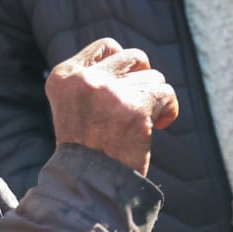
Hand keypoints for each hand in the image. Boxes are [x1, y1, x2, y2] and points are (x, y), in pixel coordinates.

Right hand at [45, 38, 179, 175]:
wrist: (90, 186)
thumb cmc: (87, 147)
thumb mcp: (75, 104)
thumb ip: (95, 78)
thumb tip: (137, 60)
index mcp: (64, 76)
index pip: (107, 46)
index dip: (122, 66)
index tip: (121, 89)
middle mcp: (85, 80)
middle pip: (135, 56)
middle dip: (141, 79)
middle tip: (134, 105)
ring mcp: (110, 92)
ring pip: (154, 77)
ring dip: (153, 99)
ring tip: (138, 124)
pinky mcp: (134, 108)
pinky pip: (167, 93)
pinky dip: (168, 110)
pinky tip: (157, 127)